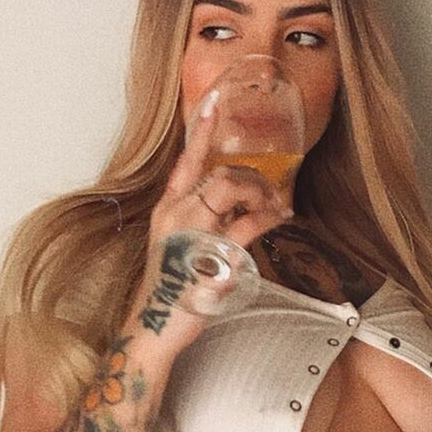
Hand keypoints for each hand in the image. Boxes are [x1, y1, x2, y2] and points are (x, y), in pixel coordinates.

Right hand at [131, 101, 292, 341]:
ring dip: (261, 196)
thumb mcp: (180, 251)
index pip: (184, 162)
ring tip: (275, 210)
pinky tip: (278, 219)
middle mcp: (176, 215)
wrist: (153, 327)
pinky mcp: (209, 252)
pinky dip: (267, 218)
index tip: (213, 104)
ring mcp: (191, 232)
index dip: (200, 133)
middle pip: (220, 175)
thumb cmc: (170, 293)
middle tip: (270, 196)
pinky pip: (247, 223)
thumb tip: (238, 214)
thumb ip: (204, 227)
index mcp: (167, 211)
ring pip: (232, 188)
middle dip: (253, 180)